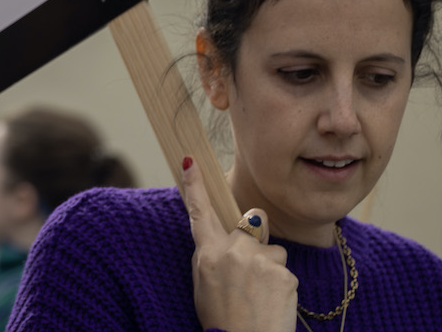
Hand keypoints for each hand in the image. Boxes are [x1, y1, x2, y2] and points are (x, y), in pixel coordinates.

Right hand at [182, 157, 297, 331]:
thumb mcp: (203, 285)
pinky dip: (282, 286)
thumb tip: (219, 237)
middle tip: (252, 273)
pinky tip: (272, 304)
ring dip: (271, 267)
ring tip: (261, 296)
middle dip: (257, 239)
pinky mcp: (283, 274)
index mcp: (208, 253)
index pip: (199, 212)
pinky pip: (286, 270)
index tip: (190, 160)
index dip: (193, 185)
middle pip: (253, 224)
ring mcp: (259, 260)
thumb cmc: (222, 320)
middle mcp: (232, 251)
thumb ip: (210, 256)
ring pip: (273, 250)